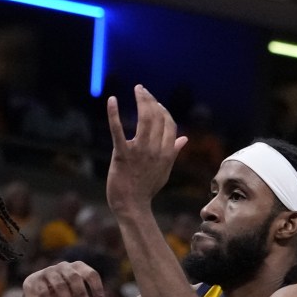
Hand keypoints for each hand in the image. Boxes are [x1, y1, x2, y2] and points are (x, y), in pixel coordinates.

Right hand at [21, 261, 104, 296]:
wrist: (36, 288)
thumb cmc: (62, 292)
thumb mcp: (75, 295)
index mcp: (78, 267)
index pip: (91, 275)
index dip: (97, 290)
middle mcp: (64, 266)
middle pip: (75, 278)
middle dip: (82, 296)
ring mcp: (49, 272)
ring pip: (60, 286)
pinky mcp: (36, 281)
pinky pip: (44, 294)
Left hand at [106, 85, 187, 216]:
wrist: (132, 206)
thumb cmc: (146, 190)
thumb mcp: (164, 171)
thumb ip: (173, 153)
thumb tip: (184, 139)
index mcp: (166, 153)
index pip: (169, 124)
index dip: (163, 110)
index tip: (155, 102)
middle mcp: (155, 150)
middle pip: (157, 117)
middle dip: (151, 100)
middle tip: (142, 90)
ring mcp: (139, 152)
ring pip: (144, 119)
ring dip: (142, 100)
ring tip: (138, 89)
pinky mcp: (122, 155)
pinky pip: (118, 131)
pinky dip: (114, 114)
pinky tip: (111, 100)